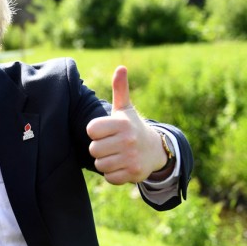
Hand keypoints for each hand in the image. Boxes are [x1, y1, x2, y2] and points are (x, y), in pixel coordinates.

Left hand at [86, 66, 166, 184]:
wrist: (155, 150)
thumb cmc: (132, 127)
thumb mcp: (125, 109)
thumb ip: (120, 89)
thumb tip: (121, 68)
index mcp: (122, 123)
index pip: (91, 130)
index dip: (95, 132)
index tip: (105, 131)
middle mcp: (128, 140)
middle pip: (93, 149)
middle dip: (99, 148)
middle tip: (111, 144)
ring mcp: (131, 158)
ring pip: (100, 164)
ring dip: (105, 161)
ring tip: (116, 154)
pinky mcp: (134, 173)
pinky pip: (109, 177)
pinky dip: (112, 174)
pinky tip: (121, 165)